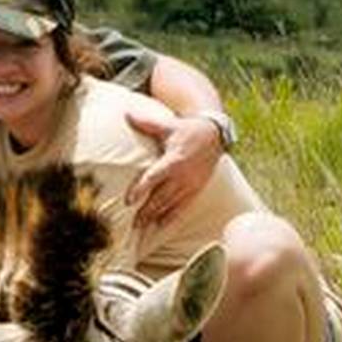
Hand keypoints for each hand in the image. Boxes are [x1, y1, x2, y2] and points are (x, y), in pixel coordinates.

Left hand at [121, 99, 226, 228]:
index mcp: (173, 160)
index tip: (128, 201)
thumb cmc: (187, 130)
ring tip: (141, 227)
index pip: (153, 178)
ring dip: (155, 216)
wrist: (215, 136)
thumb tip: (126, 113)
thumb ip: (146, 123)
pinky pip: (183, 207)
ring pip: (170, 205)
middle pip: (160, 197)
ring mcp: (190, 185)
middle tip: (131, 223)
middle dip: (146, 211)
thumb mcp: (168, 125)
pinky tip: (160, 225)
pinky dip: (172, 217)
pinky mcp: (196, 189)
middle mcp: (182, 176)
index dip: (141, 189)